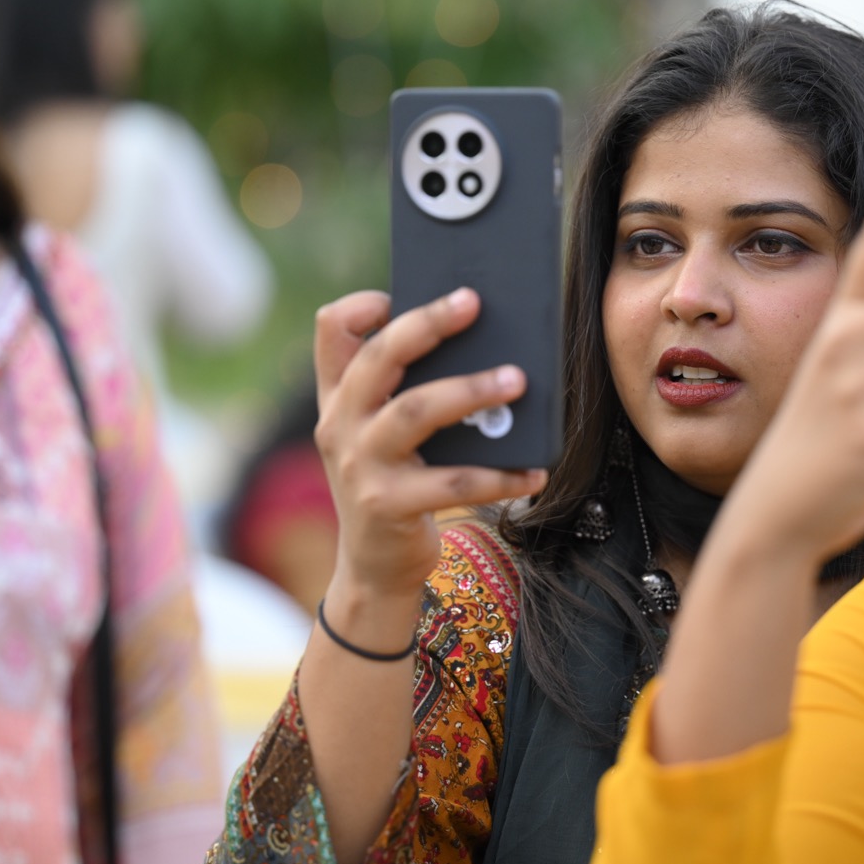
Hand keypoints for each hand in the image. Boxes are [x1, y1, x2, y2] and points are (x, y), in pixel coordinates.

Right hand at [312, 289, 545, 612]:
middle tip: (472, 302)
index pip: (330, 332)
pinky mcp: (389, 506)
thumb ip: (404, 392)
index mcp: (339, 399)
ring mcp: (361, 466)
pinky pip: (453, 483)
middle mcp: (341, 426)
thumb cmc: (392, 484)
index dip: (361, 305)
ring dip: (471, 391)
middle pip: (377, 358)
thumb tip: (481, 346)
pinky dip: (499, 475)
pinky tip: (533, 471)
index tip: (399, 295)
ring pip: (416, 412)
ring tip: (517, 381)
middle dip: (426, 323)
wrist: (373, 568)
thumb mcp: (377, 435)